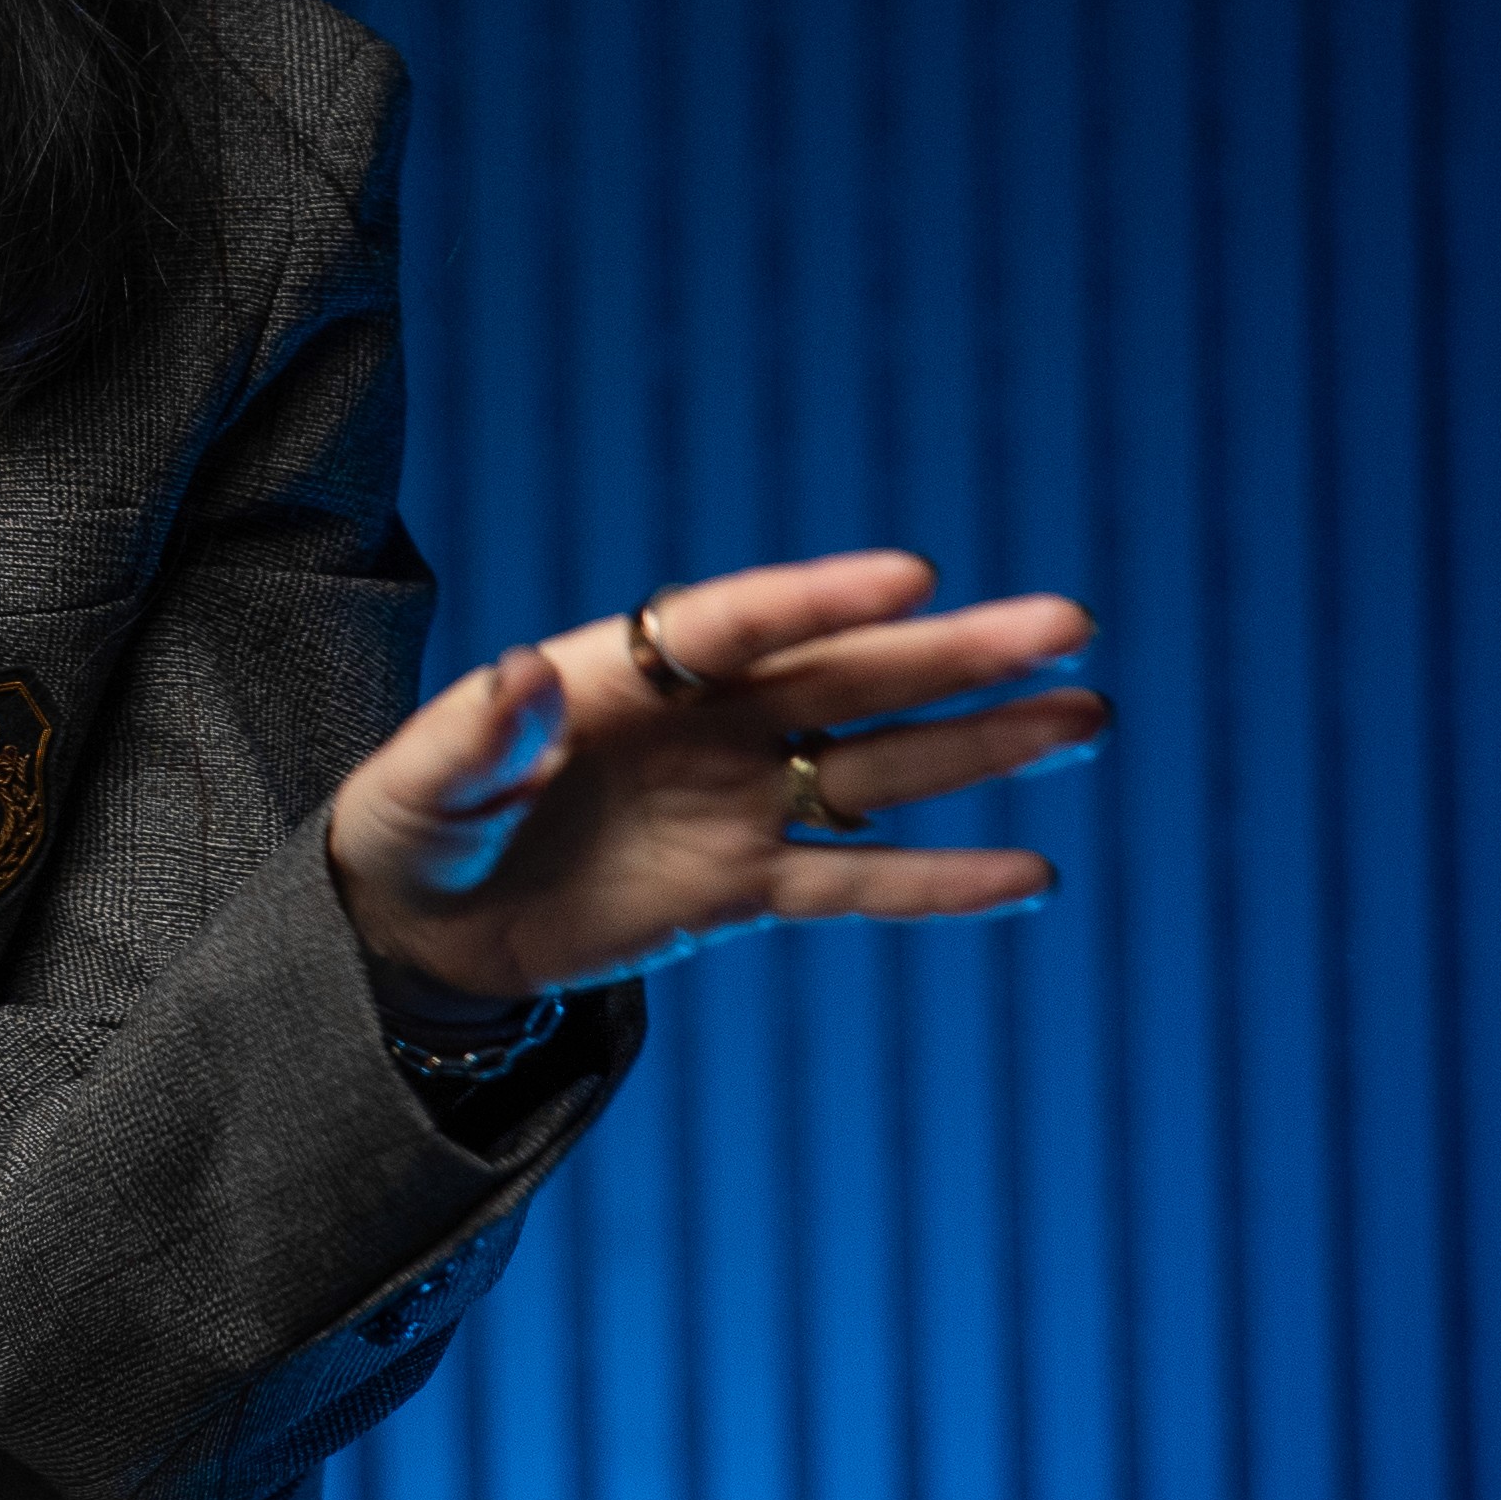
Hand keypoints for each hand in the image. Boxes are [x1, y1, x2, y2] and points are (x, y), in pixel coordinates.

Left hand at [325, 550, 1107, 999]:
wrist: (422, 924)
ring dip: (980, 745)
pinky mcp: (743, 891)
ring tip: (1087, 714)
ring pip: (877, 770)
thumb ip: (477, 733)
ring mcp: (733, 806)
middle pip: (843, 680)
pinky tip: (1031, 873)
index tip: (915, 574)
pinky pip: (855, 885)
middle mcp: (700, 728)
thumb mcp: (420, 782)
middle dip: (951, 654)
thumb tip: (522, 670)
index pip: (737, 625)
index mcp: (620, 674)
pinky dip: (938, 884)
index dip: (822, 599)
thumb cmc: (413, 824)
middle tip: (1066, 623)